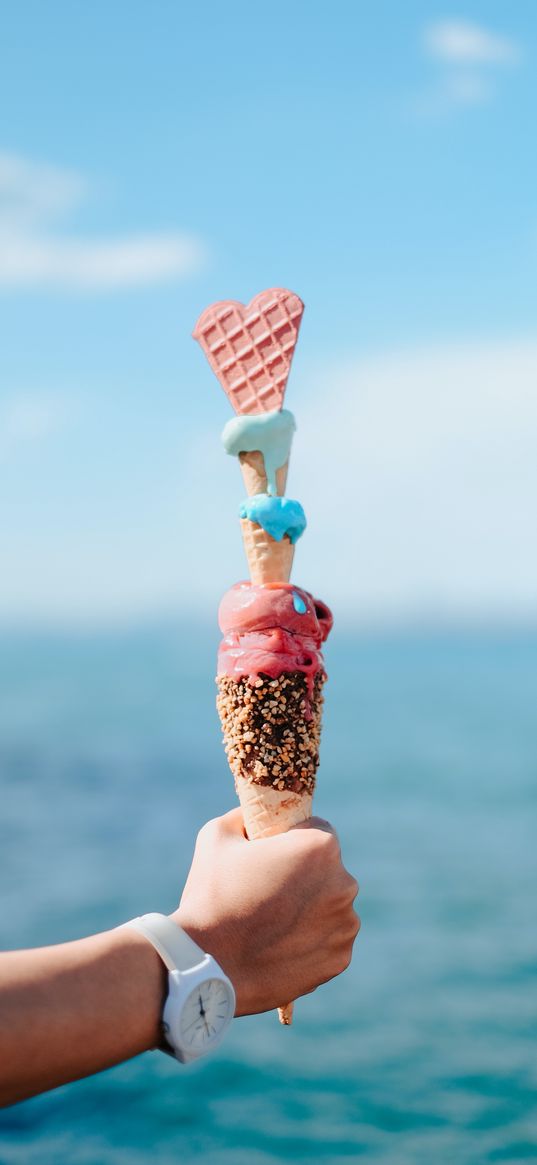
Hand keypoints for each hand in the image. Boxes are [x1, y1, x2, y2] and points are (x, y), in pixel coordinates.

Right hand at [172, 808, 359, 1015]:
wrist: (206, 966)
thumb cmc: (211, 896)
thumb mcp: (217, 836)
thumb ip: (243, 818)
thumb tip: (252, 817)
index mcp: (320, 847)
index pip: (318, 831)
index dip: (294, 840)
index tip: (274, 856)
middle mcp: (344, 884)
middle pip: (328, 870)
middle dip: (305, 876)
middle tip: (269, 892)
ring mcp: (345, 925)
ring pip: (332, 907)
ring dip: (311, 909)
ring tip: (273, 923)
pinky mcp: (340, 959)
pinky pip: (330, 941)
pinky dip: (313, 942)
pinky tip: (282, 946)